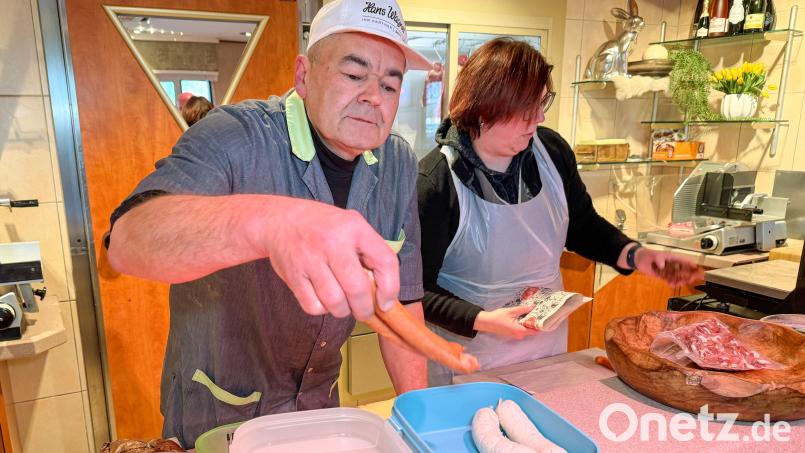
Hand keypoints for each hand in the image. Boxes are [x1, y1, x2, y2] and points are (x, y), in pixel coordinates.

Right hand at [258, 197, 398, 319]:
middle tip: (363, 311)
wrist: (280, 220)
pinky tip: (323, 299)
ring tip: (343, 304)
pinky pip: (313, 306)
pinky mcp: (293, 274)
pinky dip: (322, 309)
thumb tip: (384, 292)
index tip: (386, 303)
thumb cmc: (323, 227)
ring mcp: (310, 259)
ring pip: (335, 303)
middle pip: (358, 290)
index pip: (385, 262)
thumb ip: (369, 252)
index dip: (391, 288)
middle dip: (364, 309)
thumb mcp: (351, 225)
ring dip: (343, 311)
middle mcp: (333, 242)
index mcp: (354, 228)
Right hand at [473, 305, 539, 339]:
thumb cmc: (498, 317)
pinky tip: (525, 317)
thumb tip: (533, 306)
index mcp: (520, 330)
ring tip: (534, 313)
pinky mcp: (513, 334)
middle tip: (540, 313)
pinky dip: (525, 324)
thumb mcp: (511, 311)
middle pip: (532, 330)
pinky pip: (522, 330)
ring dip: (529, 323)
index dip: (540, 324)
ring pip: (527, 330)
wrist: (487, 322)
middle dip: (535, 322)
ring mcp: (516, 335)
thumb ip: (523, 309)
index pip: (534, 330)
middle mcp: (519, 335)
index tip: (544, 317)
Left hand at [634, 248, 703, 286]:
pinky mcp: (662, 276)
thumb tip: (662, 265)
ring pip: (678, 276)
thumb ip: (659, 259)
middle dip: (689, 275)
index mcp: (673, 258)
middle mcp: (672, 265)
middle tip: (691, 279)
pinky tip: (673, 285)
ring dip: (681, 280)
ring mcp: (668, 271)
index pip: (685, 261)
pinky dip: (672, 283)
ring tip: (681, 283)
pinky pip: (670, 280)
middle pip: (684, 270)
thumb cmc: (648, 254)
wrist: (638, 260)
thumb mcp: (654, 255)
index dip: (692, 266)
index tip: (698, 270)